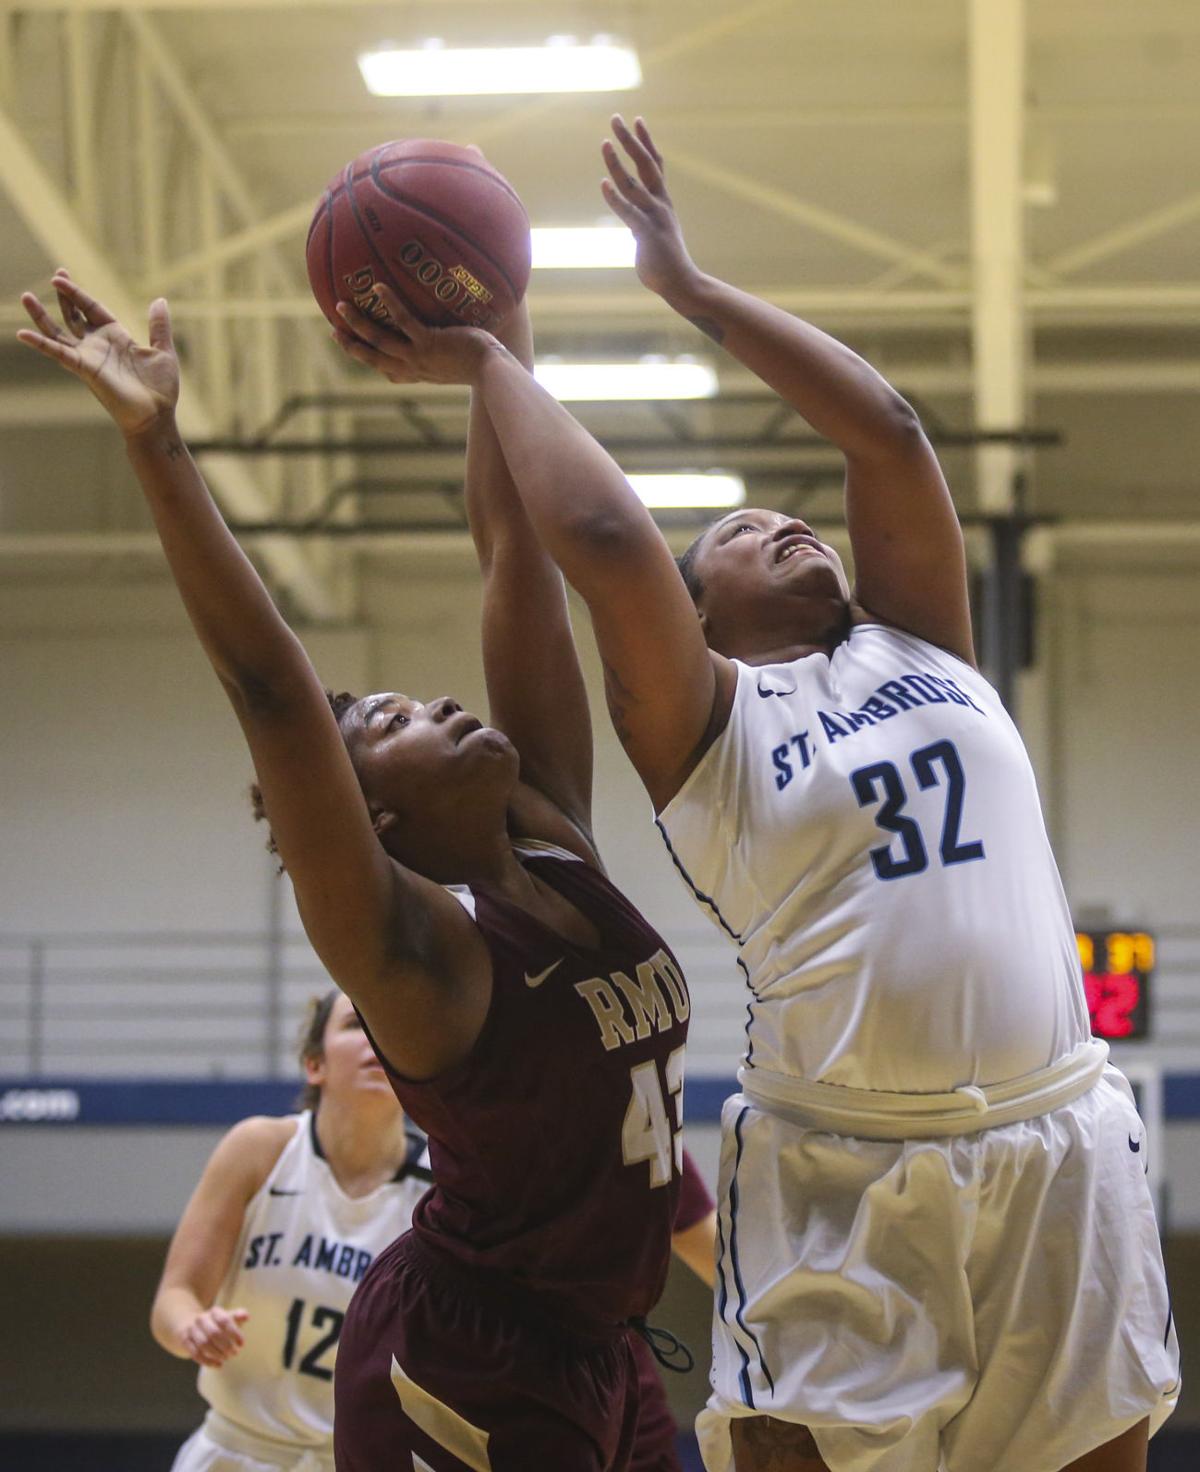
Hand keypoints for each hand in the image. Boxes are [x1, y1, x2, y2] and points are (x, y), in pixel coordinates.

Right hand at [17, 271, 178, 437]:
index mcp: (116, 337)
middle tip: (55, 275)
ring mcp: (89, 357)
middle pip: (74, 315)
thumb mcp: (163, 351)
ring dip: (41, 316)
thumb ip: (159, 326)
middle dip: (64, 296)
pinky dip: (41, 344)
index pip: (92, 308)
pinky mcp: (84, 369)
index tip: (60, 275)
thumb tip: (159, 300)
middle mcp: (98, 345)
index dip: (77, 293)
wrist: (157, 415)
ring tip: (25, 297)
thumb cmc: (161, 389)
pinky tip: (23, 334)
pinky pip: (58, 353)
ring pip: (58, 332)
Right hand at [179, 1305, 248, 1368]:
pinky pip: (195, 1353)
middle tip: (234, 1353)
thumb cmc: (216, 1324)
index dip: (234, 1333)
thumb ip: (237, 1316)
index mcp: (214, 1311)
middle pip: (214, 1333)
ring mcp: (191, 1330)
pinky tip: (218, 1365)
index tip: (242, 1344)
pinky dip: (208, 1361)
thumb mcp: (227, 1318)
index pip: (224, 1320)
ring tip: (226, 1358)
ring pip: (203, 1344)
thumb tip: (247, 1316)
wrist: (191, 1325)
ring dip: (217, 1354)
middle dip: (226, 1345)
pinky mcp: (185, 1341)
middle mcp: (201, 1319)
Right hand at [333, 286, 498, 385]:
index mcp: (418, 374)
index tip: (352, 347)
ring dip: (357, 324)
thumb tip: (451, 333)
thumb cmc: (482, 363)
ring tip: (340, 305)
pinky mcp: (429, 343)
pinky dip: (390, 304)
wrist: (493, 371)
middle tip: (332, 329)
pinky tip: (378, 286)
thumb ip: (447, 350)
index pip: (388, 371)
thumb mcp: (458, 361)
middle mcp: (414, 368)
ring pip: (379, 341)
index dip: (367, 360)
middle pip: (373, 358)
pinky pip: (404, 321)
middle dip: (350, 345)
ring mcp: (419, 357)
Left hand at [601, 116, 698, 299]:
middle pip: (645, 164)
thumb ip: (645, 220)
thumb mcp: (657, 233)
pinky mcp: (646, 233)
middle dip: (630, 140)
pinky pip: (628, 212)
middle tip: (615, 118)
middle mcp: (660, 204)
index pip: (655, 164)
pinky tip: (603, 183)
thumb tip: (634, 219)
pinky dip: (615, 197)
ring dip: (617, 162)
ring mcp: (654, 217)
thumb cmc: (666, 261)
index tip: (638, 120)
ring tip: (604, 142)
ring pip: (633, 184)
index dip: (646, 142)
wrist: (681, 283)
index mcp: (663, 202)